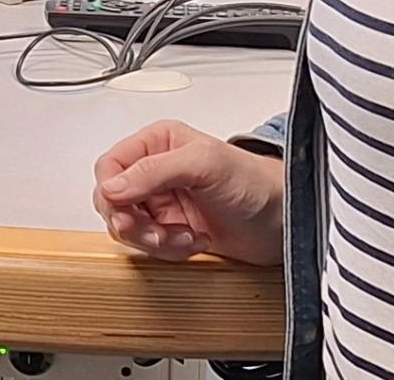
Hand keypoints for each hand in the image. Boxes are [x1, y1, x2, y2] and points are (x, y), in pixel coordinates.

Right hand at [92, 120, 284, 265]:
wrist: (283, 220)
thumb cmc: (254, 181)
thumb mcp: (203, 164)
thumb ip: (154, 170)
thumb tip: (114, 186)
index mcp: (158, 143)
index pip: (110, 166)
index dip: (112, 192)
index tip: (127, 212)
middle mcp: (156, 171)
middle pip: (113, 202)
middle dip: (135, 224)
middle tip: (160, 232)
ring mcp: (162, 202)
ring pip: (129, 228)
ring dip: (155, 241)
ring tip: (185, 238)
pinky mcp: (172, 230)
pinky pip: (150, 247)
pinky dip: (170, 251)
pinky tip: (196, 242)